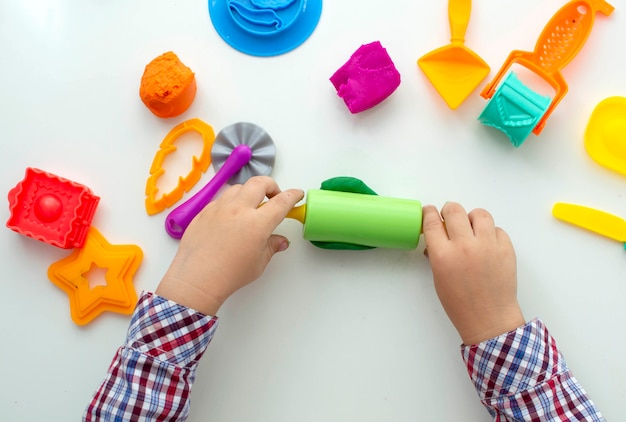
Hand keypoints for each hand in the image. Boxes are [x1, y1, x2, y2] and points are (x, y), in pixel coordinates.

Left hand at [156, 176, 303, 315]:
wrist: (197, 278)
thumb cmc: (230, 275)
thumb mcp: (258, 263)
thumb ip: (271, 246)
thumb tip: (280, 241)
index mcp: (258, 223)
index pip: (281, 201)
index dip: (292, 195)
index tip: (297, 194)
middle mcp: (239, 209)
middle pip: (259, 183)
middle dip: (271, 186)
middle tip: (273, 197)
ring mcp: (219, 208)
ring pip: (238, 188)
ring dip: (249, 192)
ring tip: (250, 207)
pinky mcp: (204, 212)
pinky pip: (221, 199)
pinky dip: (231, 202)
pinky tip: (230, 218)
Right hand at [421, 202, 524, 344]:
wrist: (489, 319)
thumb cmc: (460, 303)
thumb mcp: (439, 278)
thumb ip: (436, 254)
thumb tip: (436, 239)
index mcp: (443, 255)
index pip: (431, 222)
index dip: (428, 212)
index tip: (429, 211)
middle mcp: (465, 246)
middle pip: (454, 210)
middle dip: (448, 211)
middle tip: (449, 218)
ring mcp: (488, 245)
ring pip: (479, 214)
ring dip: (471, 218)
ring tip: (471, 228)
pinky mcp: (506, 249)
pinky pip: (497, 229)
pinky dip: (490, 233)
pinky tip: (486, 244)